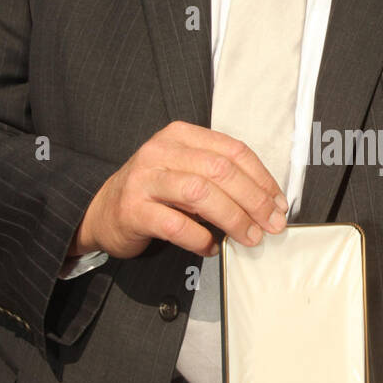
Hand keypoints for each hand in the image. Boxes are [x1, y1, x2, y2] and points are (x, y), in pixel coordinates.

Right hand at [67, 121, 288, 259]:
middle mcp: (161, 152)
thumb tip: (267, 202)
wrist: (104, 212)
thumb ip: (220, 178)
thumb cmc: (154, 193)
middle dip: (254, 200)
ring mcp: (144, 179)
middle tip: (271, 224)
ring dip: (233, 218)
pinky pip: (175, 225)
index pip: (233, 150)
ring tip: (248, 237)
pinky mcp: (133, 210)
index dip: (262, 178)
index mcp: (181, 136)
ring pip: (200, 193)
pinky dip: (199, 239)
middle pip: (220, 170)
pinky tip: (210, 247)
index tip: (278, 203)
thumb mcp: (186, 172)